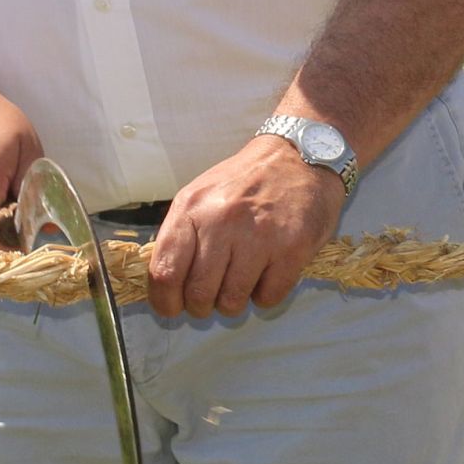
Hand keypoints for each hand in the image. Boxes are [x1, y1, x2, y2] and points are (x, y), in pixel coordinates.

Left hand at [145, 134, 348, 319]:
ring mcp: (259, 236)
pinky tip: (268, 274)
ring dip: (234, 302)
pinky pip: (268, 297)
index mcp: (192, 208)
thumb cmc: (244, 182)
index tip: (173, 307)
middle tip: (211, 297)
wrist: (299, 156)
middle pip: (198, 293)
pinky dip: (265, 295)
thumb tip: (165, 284)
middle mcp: (222, 221)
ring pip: (232, 301)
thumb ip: (180, 235)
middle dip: (202, 306)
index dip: (165, 301)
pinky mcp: (292, 249)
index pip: (165, 272)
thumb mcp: (200, 196)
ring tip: (241, 282)